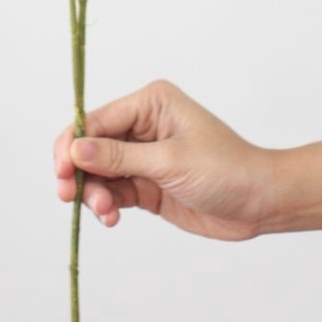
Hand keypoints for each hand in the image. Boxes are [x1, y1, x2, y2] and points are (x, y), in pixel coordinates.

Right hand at [53, 79, 276, 240]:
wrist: (260, 203)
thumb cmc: (226, 169)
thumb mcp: (170, 161)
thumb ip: (120, 157)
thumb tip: (76, 149)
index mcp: (150, 103)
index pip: (97, 119)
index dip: (73, 143)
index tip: (61, 172)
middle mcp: (143, 124)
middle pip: (91, 145)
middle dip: (79, 171)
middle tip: (69, 196)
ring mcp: (143, 155)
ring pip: (98, 172)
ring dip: (93, 193)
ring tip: (105, 213)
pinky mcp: (146, 183)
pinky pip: (112, 191)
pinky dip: (106, 205)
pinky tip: (112, 218)